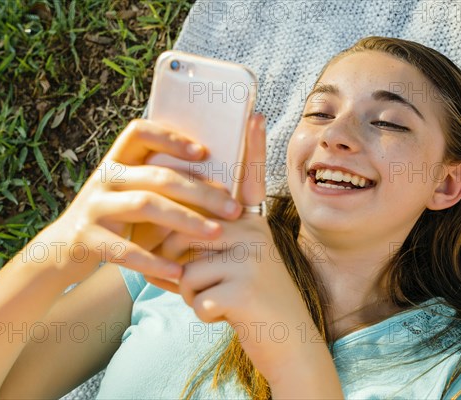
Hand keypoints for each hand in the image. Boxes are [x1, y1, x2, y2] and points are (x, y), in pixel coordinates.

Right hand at [41, 119, 241, 284]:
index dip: (170, 138)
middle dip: (200, 192)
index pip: (139, 132)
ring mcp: (94, 207)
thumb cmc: (118, 218)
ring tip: (216, 234)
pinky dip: (153, 262)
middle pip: (158, 176)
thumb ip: (166, 184)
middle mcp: (105, 178)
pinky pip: (125, 250)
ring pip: (146, 206)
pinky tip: (178, 272)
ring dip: (186, 220)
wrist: (65, 248)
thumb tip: (222, 182)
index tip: (204, 152)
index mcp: (118, 161)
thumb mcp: (136, 193)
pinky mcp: (88, 239)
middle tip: (233, 208)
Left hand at [151, 115, 338, 388]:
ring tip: (220, 299)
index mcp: (254, 225)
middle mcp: (254, 234)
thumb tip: (172, 238)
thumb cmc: (255, 302)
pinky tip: (226, 315)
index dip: (252, 146)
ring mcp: (251, 259)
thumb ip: (213, 246)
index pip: (250, 181)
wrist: (289, 343)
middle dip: (179, 264)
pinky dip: (200, 312)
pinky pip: (194, 295)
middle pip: (188, 230)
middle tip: (204, 285)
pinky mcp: (243, 287)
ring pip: (186, 267)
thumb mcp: (239, 266)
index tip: (255, 113)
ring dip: (191, 292)